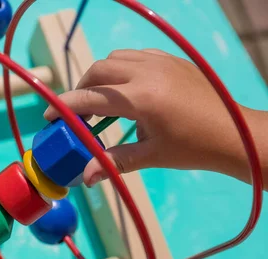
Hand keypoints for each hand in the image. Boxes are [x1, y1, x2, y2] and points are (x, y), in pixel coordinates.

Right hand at [44, 49, 256, 186]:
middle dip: (81, 89)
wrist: (234, 134)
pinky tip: (125, 89)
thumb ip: (112, 162)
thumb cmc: (192, 148)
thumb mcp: (150, 156)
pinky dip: (121, 68)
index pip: (91, 97)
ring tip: (100, 100)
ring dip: (100, 76)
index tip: (49, 116)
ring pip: (115, 58)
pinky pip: (135, 56)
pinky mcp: (171, 60)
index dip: (65, 107)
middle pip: (98, 71)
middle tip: (76, 112)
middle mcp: (147, 73)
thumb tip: (85, 179)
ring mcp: (161, 63)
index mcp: (141, 98)